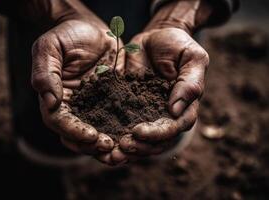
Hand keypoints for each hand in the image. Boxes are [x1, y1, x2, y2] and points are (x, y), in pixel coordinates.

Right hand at [31, 19, 124, 164]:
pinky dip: (122, 134)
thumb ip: (46, 71)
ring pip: (95, 135)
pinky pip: (115, 122)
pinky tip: (134, 139)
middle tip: (110, 148)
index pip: (59, 121)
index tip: (91, 135)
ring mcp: (93, 108)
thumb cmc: (69, 35)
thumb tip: (49, 101)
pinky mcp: (111, 104)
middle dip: (91, 146)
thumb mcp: (51, 46)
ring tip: (122, 154)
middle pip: (76, 136)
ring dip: (107, 148)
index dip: (73, 131)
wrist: (95, 30)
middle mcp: (73, 108)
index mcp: (56, 97)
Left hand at [119, 27, 208, 157]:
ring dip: (126, 146)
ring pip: (140, 138)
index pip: (174, 127)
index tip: (139, 131)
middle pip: (156, 140)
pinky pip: (122, 123)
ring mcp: (146, 112)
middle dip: (140, 146)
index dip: (158, 133)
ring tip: (110, 149)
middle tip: (122, 146)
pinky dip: (114, 134)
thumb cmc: (178, 45)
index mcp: (183, 107)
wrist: (156, 37)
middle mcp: (164, 115)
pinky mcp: (129, 106)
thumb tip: (176, 111)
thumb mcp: (192, 58)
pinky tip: (101, 137)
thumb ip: (189, 83)